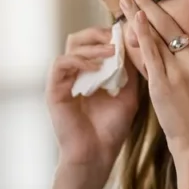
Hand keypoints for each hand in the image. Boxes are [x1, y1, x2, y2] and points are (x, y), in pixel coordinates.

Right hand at [46, 27, 139, 168]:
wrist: (97, 154)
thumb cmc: (111, 129)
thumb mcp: (127, 95)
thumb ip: (129, 72)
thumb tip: (135, 45)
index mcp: (90, 73)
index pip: (94, 43)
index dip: (108, 35)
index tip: (127, 34)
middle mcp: (75, 74)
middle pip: (80, 38)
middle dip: (99, 34)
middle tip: (116, 38)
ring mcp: (63, 80)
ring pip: (71, 47)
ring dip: (92, 46)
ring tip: (111, 51)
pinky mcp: (53, 89)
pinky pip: (61, 64)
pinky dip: (79, 61)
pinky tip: (96, 68)